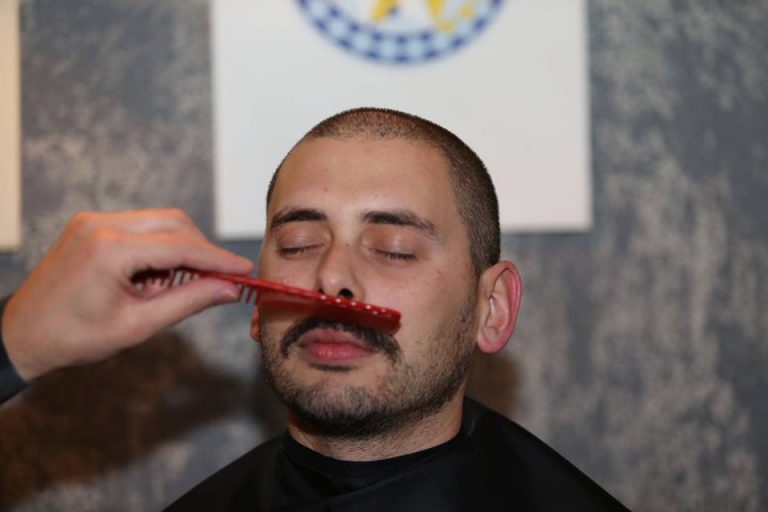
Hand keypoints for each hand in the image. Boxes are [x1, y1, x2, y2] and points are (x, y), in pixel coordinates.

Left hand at [1, 209, 252, 380]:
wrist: (21, 334)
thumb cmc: (74, 337)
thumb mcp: (138, 325)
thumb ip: (189, 301)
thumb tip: (230, 289)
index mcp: (110, 249)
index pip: (182, 245)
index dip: (219, 259)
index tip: (245, 270)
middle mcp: (101, 224)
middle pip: (174, 222)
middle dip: (200, 251)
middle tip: (216, 281)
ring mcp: (93, 220)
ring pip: (159, 221)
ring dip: (178, 249)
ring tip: (171, 288)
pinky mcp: (90, 224)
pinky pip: (140, 227)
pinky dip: (157, 248)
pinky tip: (151, 278)